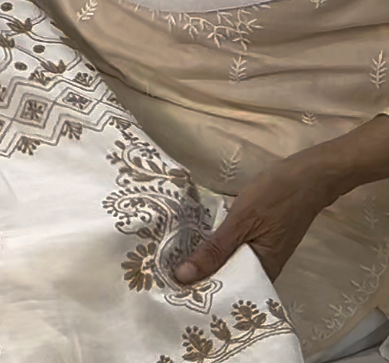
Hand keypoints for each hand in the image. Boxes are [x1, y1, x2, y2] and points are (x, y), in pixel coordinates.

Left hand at [174, 154, 334, 285]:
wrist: (307, 176)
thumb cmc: (275, 197)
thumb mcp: (241, 222)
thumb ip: (215, 251)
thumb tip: (183, 277)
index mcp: (262, 273)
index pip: (226, 295)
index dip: (199, 294)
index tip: (170, 292)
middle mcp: (264, 271)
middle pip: (227, 281)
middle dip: (200, 279)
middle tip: (165, 276)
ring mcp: (263, 254)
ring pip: (230, 265)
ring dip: (208, 262)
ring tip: (174, 262)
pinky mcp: (260, 240)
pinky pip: (236, 252)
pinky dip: (219, 249)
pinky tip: (199, 243)